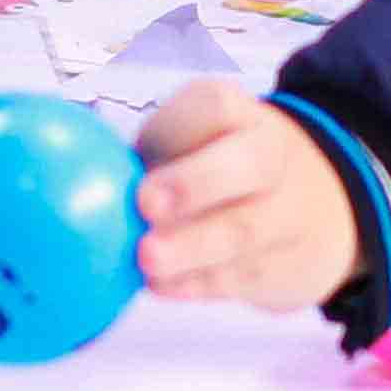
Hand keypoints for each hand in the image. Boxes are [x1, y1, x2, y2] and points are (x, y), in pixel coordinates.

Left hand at [135, 81, 360, 315]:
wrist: (315, 210)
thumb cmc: (217, 170)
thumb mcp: (194, 144)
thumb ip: (149, 156)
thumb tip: (75, 182)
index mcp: (240, 116)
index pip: (216, 106)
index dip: (178, 128)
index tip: (140, 154)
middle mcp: (272, 157)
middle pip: (249, 163)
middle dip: (196, 183)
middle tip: (147, 206)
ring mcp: (286, 213)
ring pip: (244, 230)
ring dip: (192, 247)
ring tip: (148, 259)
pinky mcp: (286, 266)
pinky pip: (241, 276)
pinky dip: (197, 283)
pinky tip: (162, 284)